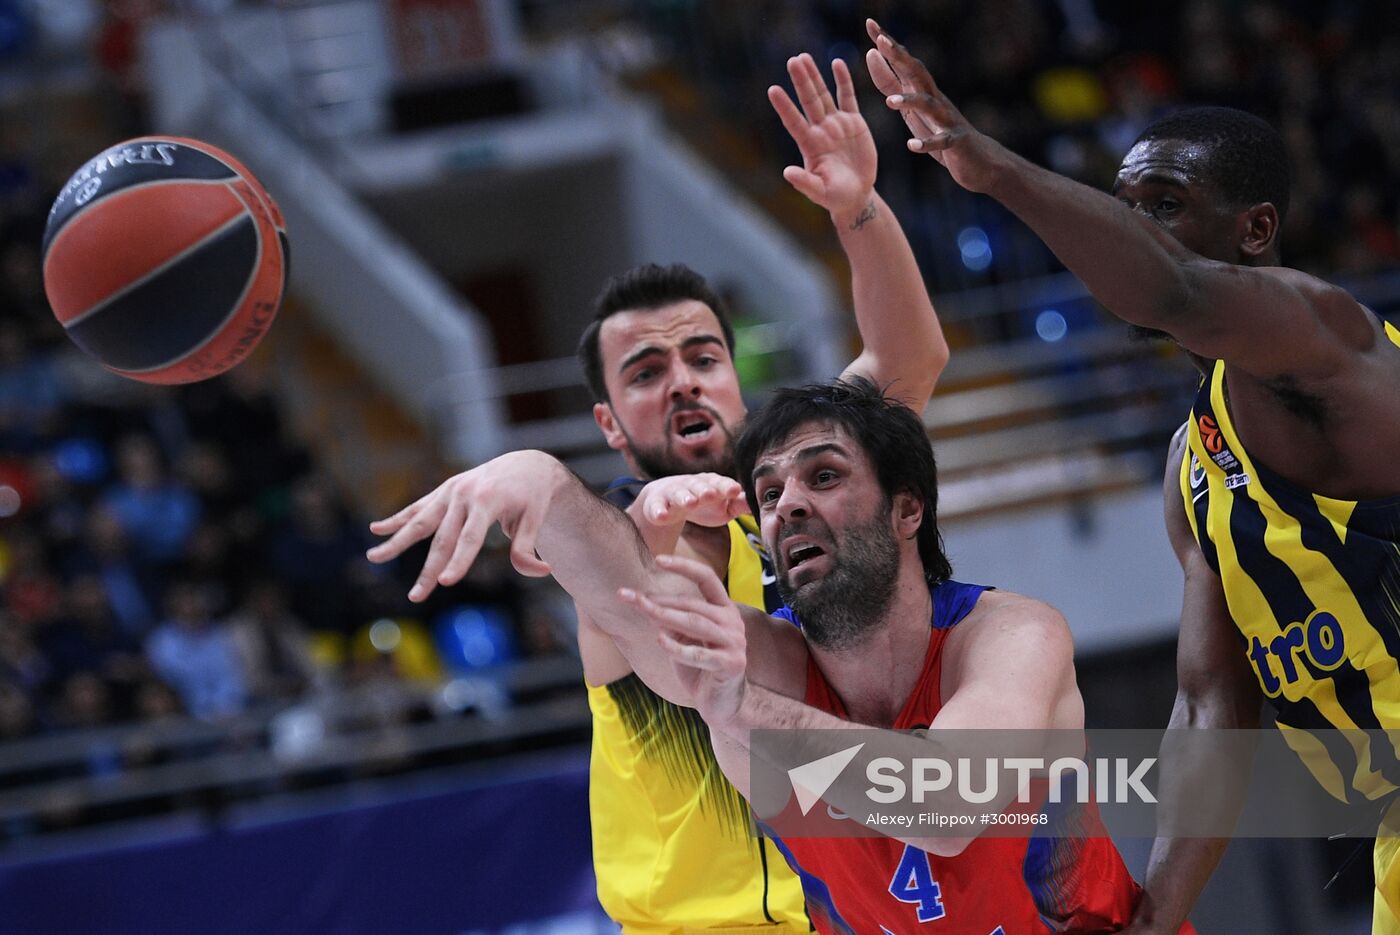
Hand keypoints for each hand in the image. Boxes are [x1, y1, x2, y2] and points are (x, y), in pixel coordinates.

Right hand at [366, 450, 561, 600]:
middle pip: (442, 538)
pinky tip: (377, 530)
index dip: (458, 561)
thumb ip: (529, 547)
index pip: (470, 538)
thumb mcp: (537, 519)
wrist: (526, 464)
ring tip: (374, 557)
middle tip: (416, 597)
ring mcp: (451, 491)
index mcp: (487, 501)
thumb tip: (543, 571)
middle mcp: (464, 495)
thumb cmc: (533, 496)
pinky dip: (398, 519)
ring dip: (396, 541)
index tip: (446, 583)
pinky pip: (418, 508)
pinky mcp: (445, 491)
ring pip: (420, 521)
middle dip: (429, 570)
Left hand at [620, 553, 747, 726]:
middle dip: (659, 600)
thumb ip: (671, 623)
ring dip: (665, 616)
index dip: (684, 566)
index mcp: (723, 609)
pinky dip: (678, 647)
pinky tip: (660, 640)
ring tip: (644, 611)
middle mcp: (732, 621)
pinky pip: (699, 653)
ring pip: (695, 623)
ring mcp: (735, 642)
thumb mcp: (684, 640)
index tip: (658, 559)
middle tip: (630, 597)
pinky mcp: (731, 664)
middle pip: (692, 603)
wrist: (723, 704)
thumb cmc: (700, 668)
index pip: (706, 578)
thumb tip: (647, 604)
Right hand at [629, 473, 747, 529]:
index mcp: (712, 484)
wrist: (668, 499)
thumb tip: (761, 504)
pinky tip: (661, 516)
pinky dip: (658, 511)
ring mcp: (673, 493)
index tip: (735, 491)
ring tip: (690, 503)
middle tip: (711, 494)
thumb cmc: (704, 503)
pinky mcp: (656, 504)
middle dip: (705, 489)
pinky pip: (656, 507)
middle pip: (699, 486)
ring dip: (684, 497)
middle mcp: (693, 485)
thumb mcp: (723, 506)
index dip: (727, 487)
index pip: (721, 483)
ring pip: (679, 494)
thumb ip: (740, 505)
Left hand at [768, 53, 877, 222]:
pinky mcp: (853, 122)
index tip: (772, 90)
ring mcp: (836, 124)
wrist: (855, 194)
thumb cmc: (835, 197)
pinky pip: (848, 97)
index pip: (794, 122)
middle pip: (809, 101)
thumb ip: (805, 182)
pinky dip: (843, 81)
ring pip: (823, 95)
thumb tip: (787, 172)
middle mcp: (820, 130)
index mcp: (811, 145)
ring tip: (803, 57)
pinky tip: (837, 63)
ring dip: (814, 76)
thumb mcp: (820, 192)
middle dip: (801, 81)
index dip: (784, 106)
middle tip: (792, 60)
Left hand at [864, 18, 1001, 192]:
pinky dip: (927, 143)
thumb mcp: (909, 106)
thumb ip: (890, 82)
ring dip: (910, 101)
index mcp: (922, 91)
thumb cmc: (940, 131)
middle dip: (899, 57)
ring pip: (929, 105)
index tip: (869, 23)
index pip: (903, 62)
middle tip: (880, 41)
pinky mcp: (956, 143)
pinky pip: (941, 141)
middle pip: (917, 73)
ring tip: (888, 102)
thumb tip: (871, 53)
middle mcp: (936, 99)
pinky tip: (912, 146)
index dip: (887, 43)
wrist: (978, 160)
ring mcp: (948, 119)